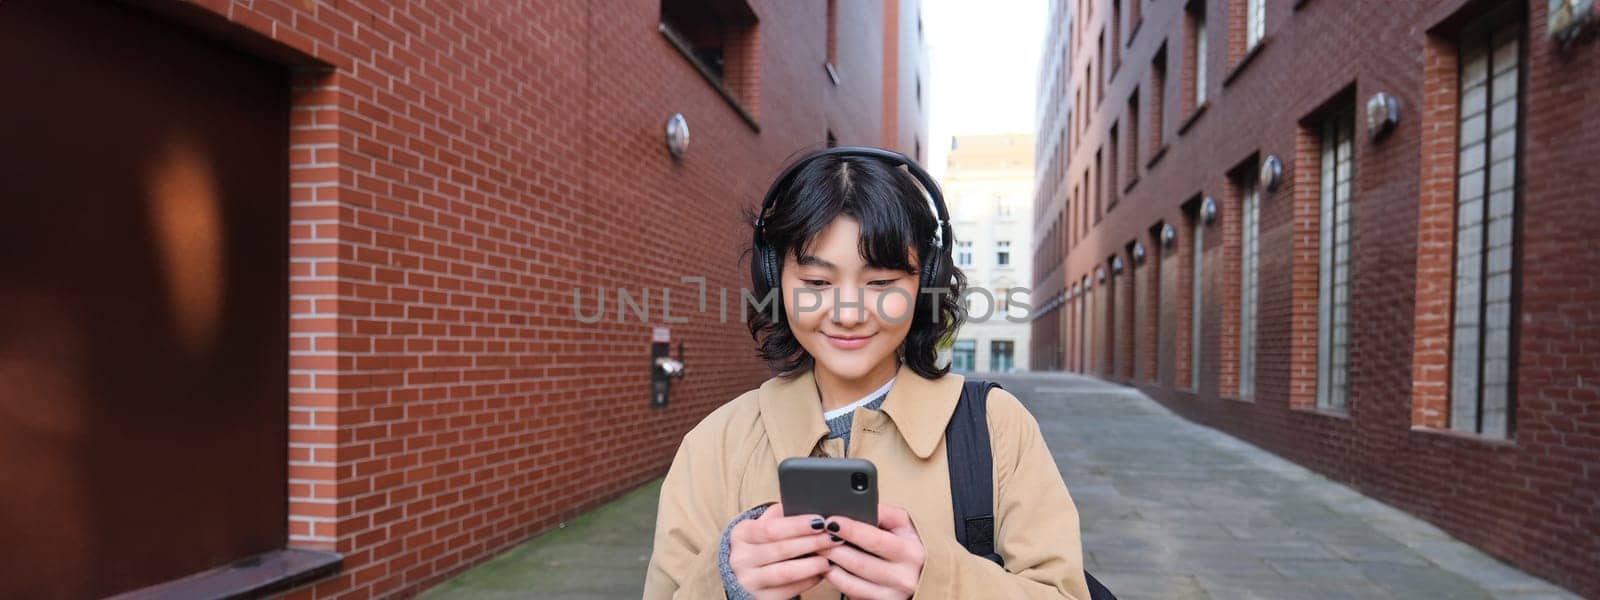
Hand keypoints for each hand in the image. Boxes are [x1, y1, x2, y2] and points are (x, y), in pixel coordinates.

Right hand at [729, 502, 844, 599]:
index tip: (820, 521)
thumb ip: (778, 515)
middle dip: (812, 543)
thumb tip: (804, 503)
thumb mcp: (760, 527)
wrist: (743, 577)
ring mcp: (749, 581)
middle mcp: (741, 558)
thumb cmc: (759, 547)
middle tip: (833, 537)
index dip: (797, 525)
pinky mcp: (761, 598)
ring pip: (786, 572)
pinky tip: (820, 573)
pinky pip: (789, 590)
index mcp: (741, 535)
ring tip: (829, 558)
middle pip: (781, 549)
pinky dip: (808, 581)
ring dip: (812, 564)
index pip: (770, 528)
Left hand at [816, 504, 925, 599]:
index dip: (850, 530)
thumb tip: (858, 505)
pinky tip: (828, 566)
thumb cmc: (908, 547)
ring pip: (849, 580)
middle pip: (857, 562)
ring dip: (829, 564)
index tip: (831, 521)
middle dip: (831, 547)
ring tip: (819, 549)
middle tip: (816, 535)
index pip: (875, 540)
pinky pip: (849, 592)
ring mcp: (891, 595)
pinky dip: (834, 579)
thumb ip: (884, 513)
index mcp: (910, 552)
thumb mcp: (905, 526)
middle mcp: (903, 577)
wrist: (921, 578)